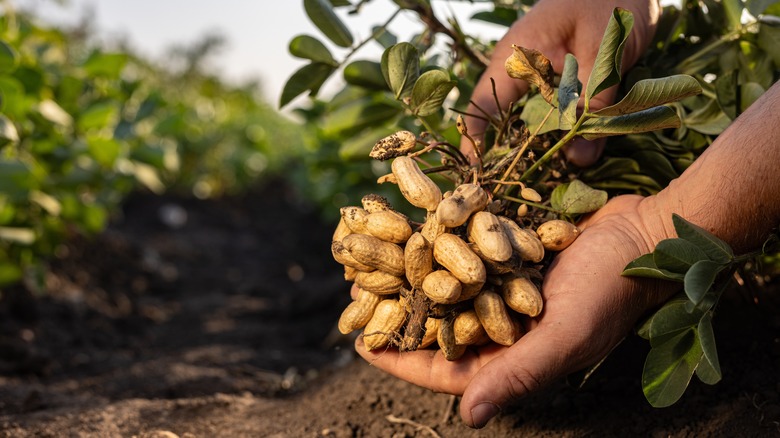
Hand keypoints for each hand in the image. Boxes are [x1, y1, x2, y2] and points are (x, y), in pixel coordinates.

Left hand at [355, 194, 676, 427]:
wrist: (646, 232)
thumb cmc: (612, 289)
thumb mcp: (566, 336)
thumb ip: (518, 374)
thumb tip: (468, 418)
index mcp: (515, 357)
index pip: (447, 368)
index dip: (403, 359)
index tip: (362, 345)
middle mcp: (505, 326)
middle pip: (440, 326)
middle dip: (398, 314)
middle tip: (357, 298)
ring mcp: (506, 289)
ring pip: (446, 288)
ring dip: (411, 276)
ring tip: (374, 262)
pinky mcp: (510, 254)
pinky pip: (464, 254)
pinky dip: (438, 245)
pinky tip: (411, 230)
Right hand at [462, 0, 659, 165]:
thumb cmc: (612, 0)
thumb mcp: (605, 52)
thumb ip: (593, 103)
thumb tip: (578, 159)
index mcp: (518, 54)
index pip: (484, 102)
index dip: (476, 139)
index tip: (477, 173)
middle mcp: (522, 68)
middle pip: (506, 119)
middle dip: (513, 154)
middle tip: (518, 188)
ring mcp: (542, 74)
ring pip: (535, 120)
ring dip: (544, 146)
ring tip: (551, 175)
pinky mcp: (564, 79)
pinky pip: (558, 112)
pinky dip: (566, 132)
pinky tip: (578, 151)